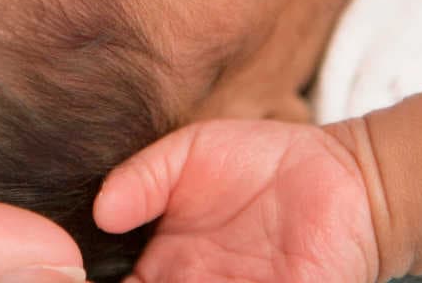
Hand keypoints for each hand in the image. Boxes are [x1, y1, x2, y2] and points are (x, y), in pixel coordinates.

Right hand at [94, 120, 378, 282]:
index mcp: (162, 267)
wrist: (346, 177)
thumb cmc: (264, 161)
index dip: (90, 282)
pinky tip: (210, 278)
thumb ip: (144, 176)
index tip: (75, 272)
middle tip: (138, 276)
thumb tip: (100, 209)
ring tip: (177, 274)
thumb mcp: (191, 152)